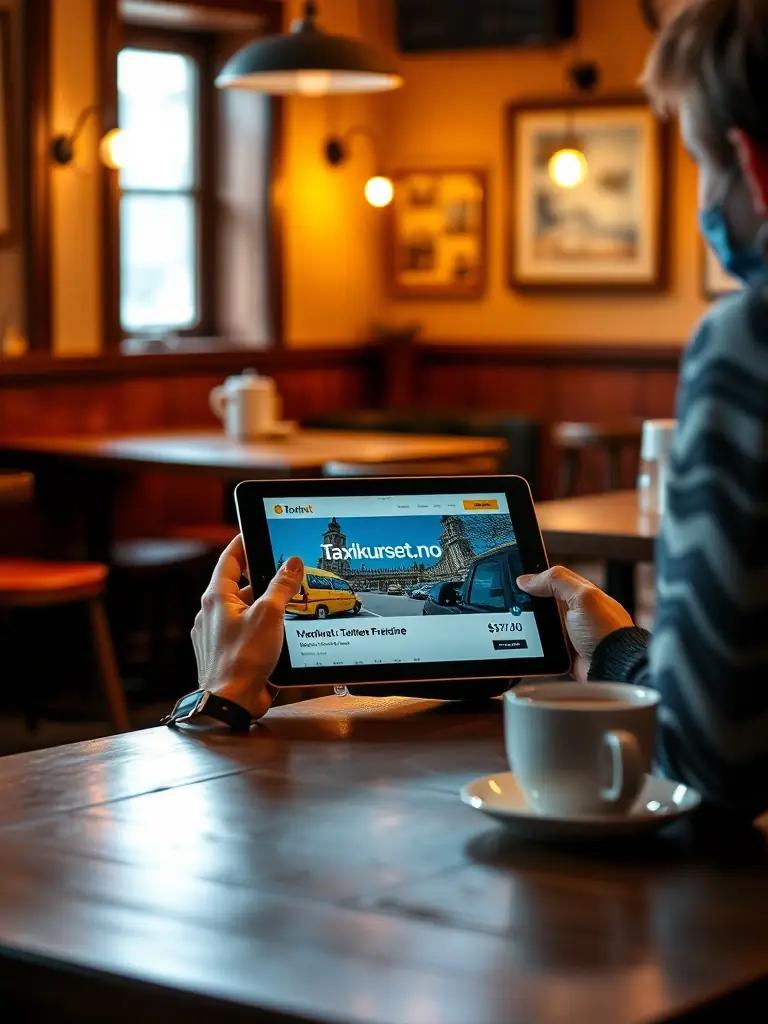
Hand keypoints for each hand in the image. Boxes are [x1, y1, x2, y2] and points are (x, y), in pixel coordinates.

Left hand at [191, 536, 303, 720]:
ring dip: (264, 606)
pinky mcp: (225, 653)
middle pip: (239, 586)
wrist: (230, 702)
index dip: (242, 544)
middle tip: (284, 572)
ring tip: (289, 604)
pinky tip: (279, 632)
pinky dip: (261, 627)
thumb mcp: (269, 615)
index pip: (229, 559)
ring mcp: (216, 635)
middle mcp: (212, 614)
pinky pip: (244, 631)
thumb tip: (292, 564)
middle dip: (262, 579)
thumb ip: (281, 587)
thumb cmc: (242, 660)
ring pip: (244, 611)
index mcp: (217, 598)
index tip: (252, 533)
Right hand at [517, 566, 633, 680]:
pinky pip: (542, 643)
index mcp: (581, 593)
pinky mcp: (564, 651)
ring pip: (539, 623)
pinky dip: (534, 643)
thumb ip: (557, 582)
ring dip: (530, 625)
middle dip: (529, 603)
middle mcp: (574, 611)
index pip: (552, 579)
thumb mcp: (583, 597)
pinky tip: (527, 642)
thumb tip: (528, 580)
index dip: (535, 579)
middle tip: (516, 605)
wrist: (612, 668)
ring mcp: (568, 632)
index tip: (517, 582)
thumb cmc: (608, 632)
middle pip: (542, 602)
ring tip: (519, 624)